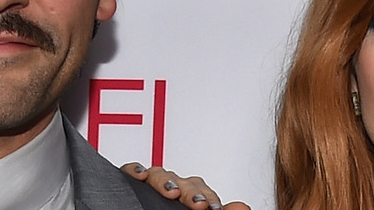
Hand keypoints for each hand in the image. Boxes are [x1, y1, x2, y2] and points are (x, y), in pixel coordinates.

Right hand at [121, 163, 249, 209]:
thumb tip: (242, 207)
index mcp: (191, 196)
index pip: (201, 191)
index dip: (208, 199)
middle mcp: (173, 187)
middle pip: (183, 182)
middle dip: (191, 192)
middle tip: (198, 205)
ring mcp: (154, 185)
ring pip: (160, 174)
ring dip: (167, 182)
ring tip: (171, 193)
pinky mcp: (133, 185)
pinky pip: (131, 170)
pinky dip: (135, 169)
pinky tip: (141, 175)